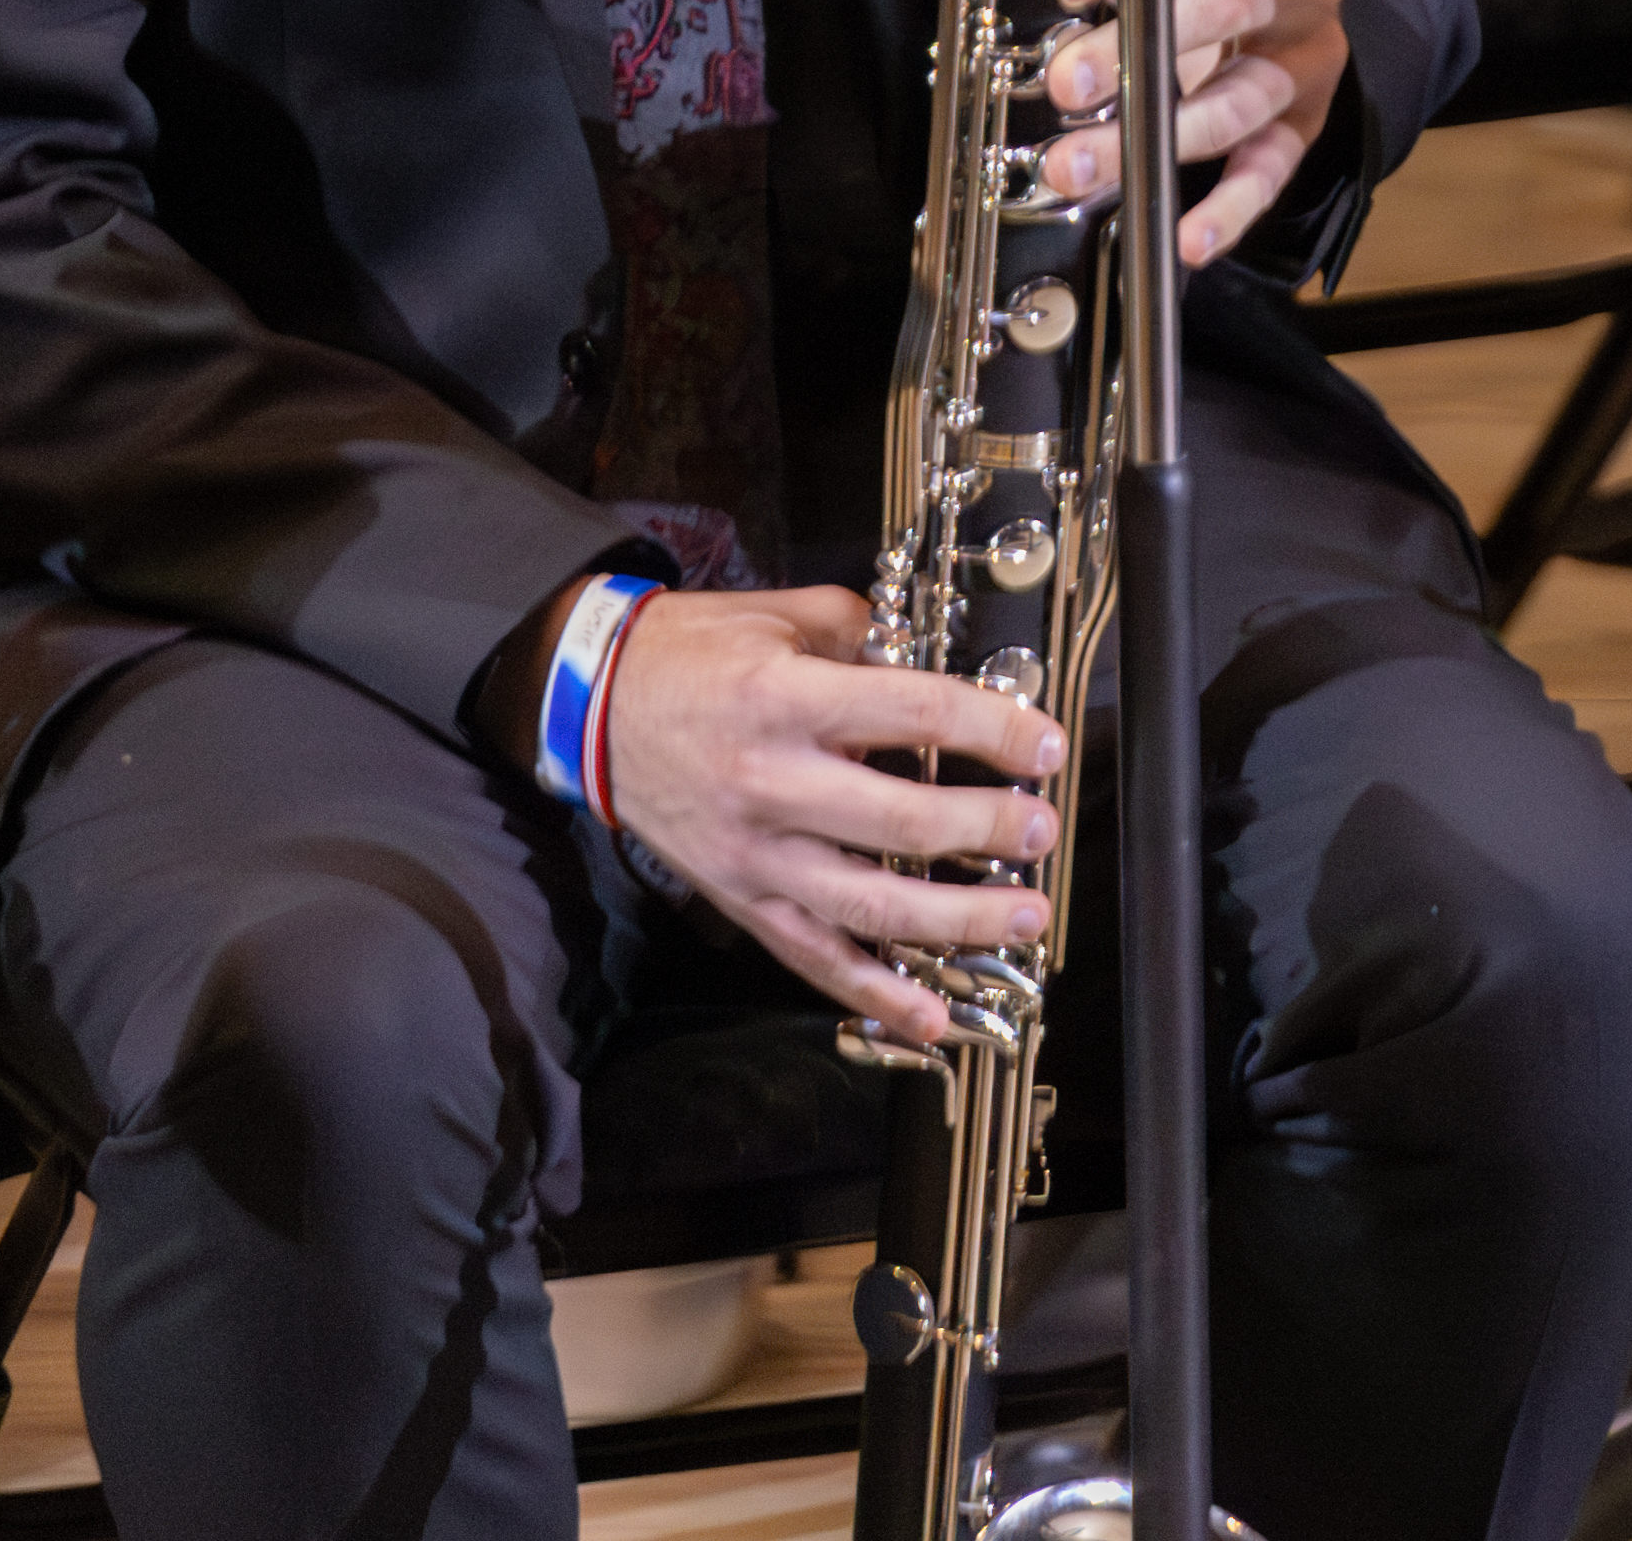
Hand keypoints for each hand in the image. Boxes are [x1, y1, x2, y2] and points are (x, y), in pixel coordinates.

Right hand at [579, 578, 1066, 1028]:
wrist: (588, 709)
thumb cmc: (688, 656)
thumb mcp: (779, 613)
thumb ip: (862, 630)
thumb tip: (936, 654)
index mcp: (787, 698)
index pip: (913, 713)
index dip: (990, 729)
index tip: (1043, 745)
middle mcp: (771, 782)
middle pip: (900, 820)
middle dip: (985, 829)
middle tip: (1041, 831)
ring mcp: (754, 853)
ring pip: (866, 903)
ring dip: (954, 920)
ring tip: (1020, 918)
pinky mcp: (739, 899)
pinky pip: (813, 956)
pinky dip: (873, 993)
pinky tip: (929, 1018)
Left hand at [1039, 0, 1354, 263]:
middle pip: (1238, 2)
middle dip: (1144, 45)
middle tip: (1068, 83)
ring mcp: (1310, 55)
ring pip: (1245, 99)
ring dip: (1157, 138)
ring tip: (1080, 165)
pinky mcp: (1306, 122)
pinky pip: (1272, 170)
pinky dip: (1229, 209)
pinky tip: (1187, 237)